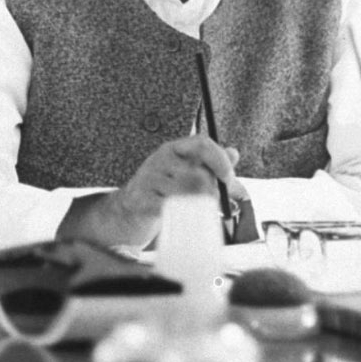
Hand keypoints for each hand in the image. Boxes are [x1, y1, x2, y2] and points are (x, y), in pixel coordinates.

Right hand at [57, 136, 241, 247]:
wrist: (126, 212)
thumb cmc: (160, 191)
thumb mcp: (185, 172)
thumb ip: (210, 164)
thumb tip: (234, 152)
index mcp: (173, 150)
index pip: (202, 143)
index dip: (220, 158)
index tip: (228, 177)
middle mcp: (162, 160)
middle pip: (199, 172)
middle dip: (214, 190)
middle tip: (218, 202)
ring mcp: (150, 179)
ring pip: (188, 191)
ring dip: (201, 205)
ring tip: (202, 212)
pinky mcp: (143, 200)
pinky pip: (171, 208)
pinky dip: (183, 215)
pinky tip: (184, 218)